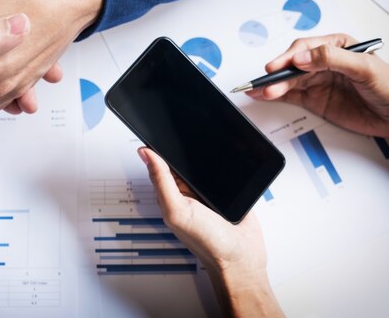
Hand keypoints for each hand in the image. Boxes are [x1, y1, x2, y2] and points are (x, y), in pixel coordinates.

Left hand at [138, 147, 283, 317]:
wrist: (242, 259)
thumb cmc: (207, 243)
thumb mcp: (178, 211)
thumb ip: (161, 182)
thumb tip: (146, 154)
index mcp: (170, 193)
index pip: (158, 163)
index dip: (157, 146)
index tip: (160, 129)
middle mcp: (187, 190)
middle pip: (181, 159)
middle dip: (184, 147)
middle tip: (190, 134)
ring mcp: (208, 190)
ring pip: (203, 161)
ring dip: (208, 154)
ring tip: (212, 149)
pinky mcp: (228, 189)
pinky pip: (226, 169)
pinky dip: (228, 163)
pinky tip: (230, 159)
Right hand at [247, 34, 388, 140]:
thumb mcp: (364, 67)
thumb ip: (332, 59)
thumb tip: (303, 58)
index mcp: (337, 46)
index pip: (306, 48)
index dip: (291, 57)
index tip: (281, 67)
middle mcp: (324, 62)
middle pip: (292, 64)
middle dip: (278, 73)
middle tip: (267, 81)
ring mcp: (318, 81)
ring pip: (288, 80)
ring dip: (274, 85)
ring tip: (262, 92)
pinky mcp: (315, 100)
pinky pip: (290, 95)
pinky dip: (275, 95)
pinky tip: (263, 95)